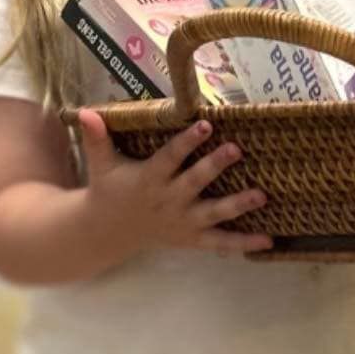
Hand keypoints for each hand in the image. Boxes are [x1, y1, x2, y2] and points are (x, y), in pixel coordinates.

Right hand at [78, 110, 272, 257]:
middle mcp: (169, 201)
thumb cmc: (109, 190)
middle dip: (215, 166)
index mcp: (150, 180)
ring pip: (214, 213)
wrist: (108, 232)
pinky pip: (220, 243)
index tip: (205, 124)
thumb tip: (85, 111)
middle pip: (195, 182)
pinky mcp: (192, 239)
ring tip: (262, 195)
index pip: (170, 158)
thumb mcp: (101, 164)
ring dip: (238, 205)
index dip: (187, 142)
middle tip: (236, 149)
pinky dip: (243, 242)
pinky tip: (269, 238)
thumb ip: (97, 138)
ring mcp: (184, 222)